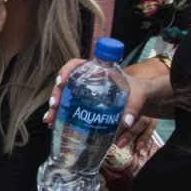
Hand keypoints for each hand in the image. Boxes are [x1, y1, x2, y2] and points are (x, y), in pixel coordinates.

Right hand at [40, 56, 157, 143]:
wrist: (142, 101)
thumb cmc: (140, 92)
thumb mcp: (139, 96)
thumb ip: (134, 106)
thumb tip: (126, 121)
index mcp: (99, 71)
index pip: (77, 65)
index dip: (66, 71)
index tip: (61, 82)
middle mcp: (88, 81)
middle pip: (66, 83)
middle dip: (56, 94)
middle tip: (54, 106)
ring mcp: (84, 94)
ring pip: (64, 97)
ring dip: (54, 108)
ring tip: (49, 120)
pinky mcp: (84, 106)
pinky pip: (68, 109)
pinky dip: (60, 117)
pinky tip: (54, 126)